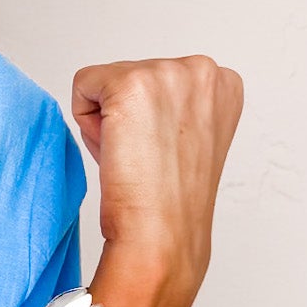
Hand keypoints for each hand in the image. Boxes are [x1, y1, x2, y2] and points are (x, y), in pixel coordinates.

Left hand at [72, 54, 242, 306]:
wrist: (161, 237)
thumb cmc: (170, 202)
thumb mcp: (187, 139)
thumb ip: (175, 108)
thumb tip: (145, 104)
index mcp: (223, 84)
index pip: (159, 79)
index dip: (150, 121)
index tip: (164, 153)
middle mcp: (203, 70)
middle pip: (130, 75)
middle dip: (127, 116)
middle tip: (145, 159)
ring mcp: (168, 73)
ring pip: (106, 81)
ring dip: (108, 120)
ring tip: (134, 157)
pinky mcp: (130, 83)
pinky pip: (83, 86)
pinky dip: (86, 120)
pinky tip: (116, 151)